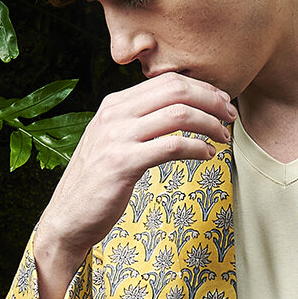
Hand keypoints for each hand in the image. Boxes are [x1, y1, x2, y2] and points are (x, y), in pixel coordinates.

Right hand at [34, 74, 235, 298]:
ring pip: (178, 114)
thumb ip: (136, 122)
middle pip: (176, 90)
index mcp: (113, 105)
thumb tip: (175, 111)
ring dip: (209, 124)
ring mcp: (117, 138)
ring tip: (223, 138)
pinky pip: (172, 146)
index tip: (221, 101)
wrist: (67, 218)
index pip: (166, 80)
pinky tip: (207, 156)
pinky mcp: (123, 164)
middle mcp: (114, 115)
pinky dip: (196, 148)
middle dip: (211, 100)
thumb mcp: (112, 142)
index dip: (201, 87)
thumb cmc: (96, 185)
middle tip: (230, 116)